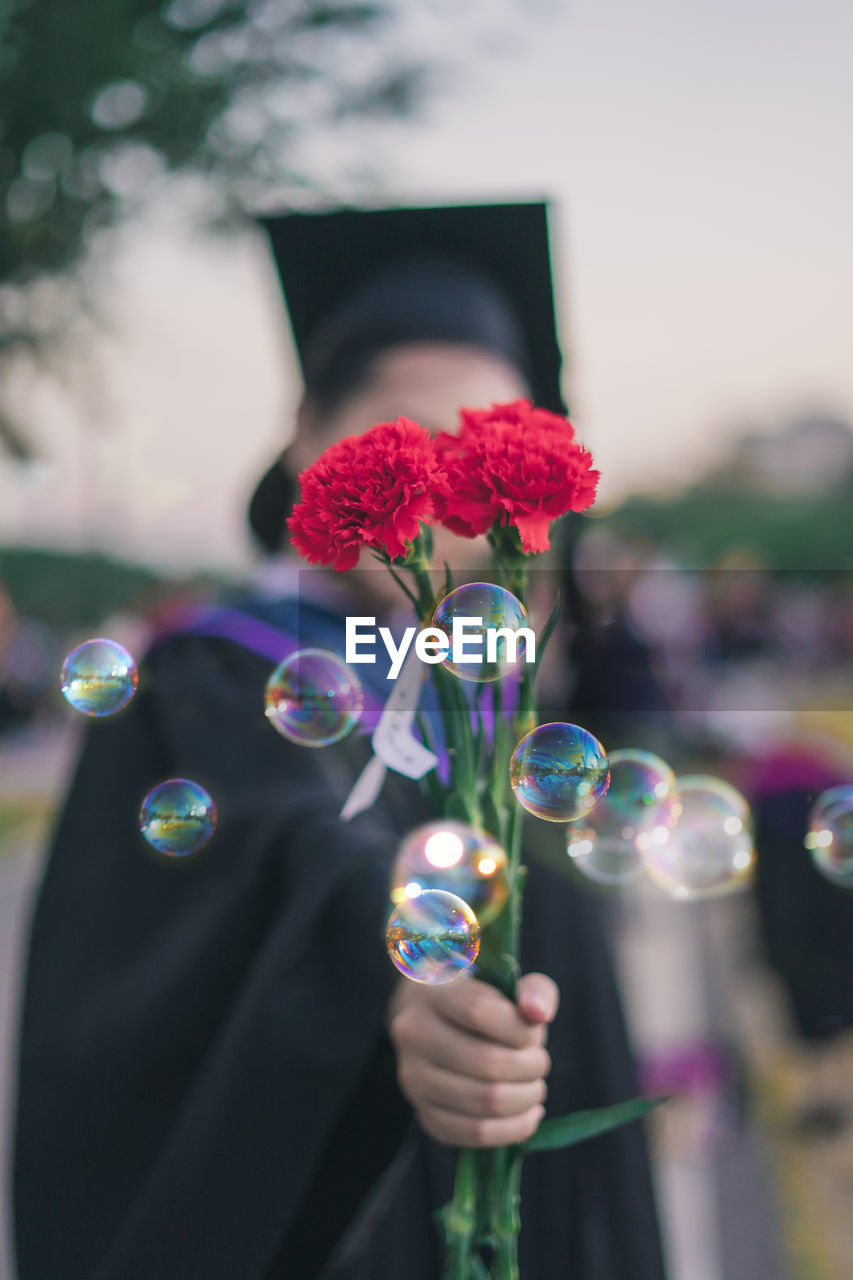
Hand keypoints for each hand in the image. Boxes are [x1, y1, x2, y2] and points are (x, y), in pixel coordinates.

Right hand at [387, 972, 558, 1147]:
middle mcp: (414, 1034)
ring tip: (534, 1088)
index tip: (534, 1033)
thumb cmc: (483, 1004)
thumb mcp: (509, 985)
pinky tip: (527, 1114)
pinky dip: (513, 1129)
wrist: (439, 1027)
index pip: (480, 1011)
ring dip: (525, 1099)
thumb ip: (534, 991)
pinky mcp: (424, 1114)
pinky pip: (475, 1132)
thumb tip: (538, 1013)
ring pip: (485, 1102)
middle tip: (540, 1063)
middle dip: (531, 1067)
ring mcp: (414, 1078)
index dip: (520, 1028)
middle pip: (488, 1062)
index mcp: (432, 992)